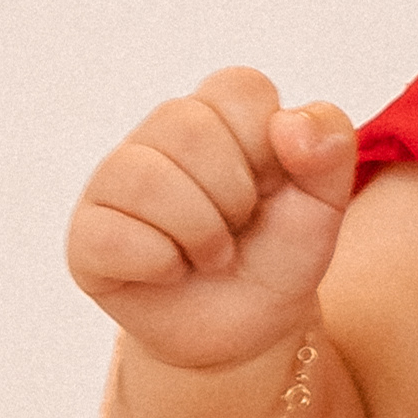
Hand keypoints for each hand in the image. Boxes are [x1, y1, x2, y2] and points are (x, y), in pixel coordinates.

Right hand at [67, 66, 357, 377]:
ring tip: (211, 254)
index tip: (272, 185)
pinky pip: (111, 235)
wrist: (251, 330)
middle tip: (239, 226)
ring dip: (200, 231)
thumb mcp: (325, 201)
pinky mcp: (87, 237)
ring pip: (144, 178)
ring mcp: (113, 184)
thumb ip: (330, 146)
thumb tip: (289, 124)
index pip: (238, 88)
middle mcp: (156, 137)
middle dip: (234, 193)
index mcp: (214, 113)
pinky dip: (160, 263)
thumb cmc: (279, 252)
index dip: (269, 146)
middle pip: (186, 126)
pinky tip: (171, 272)